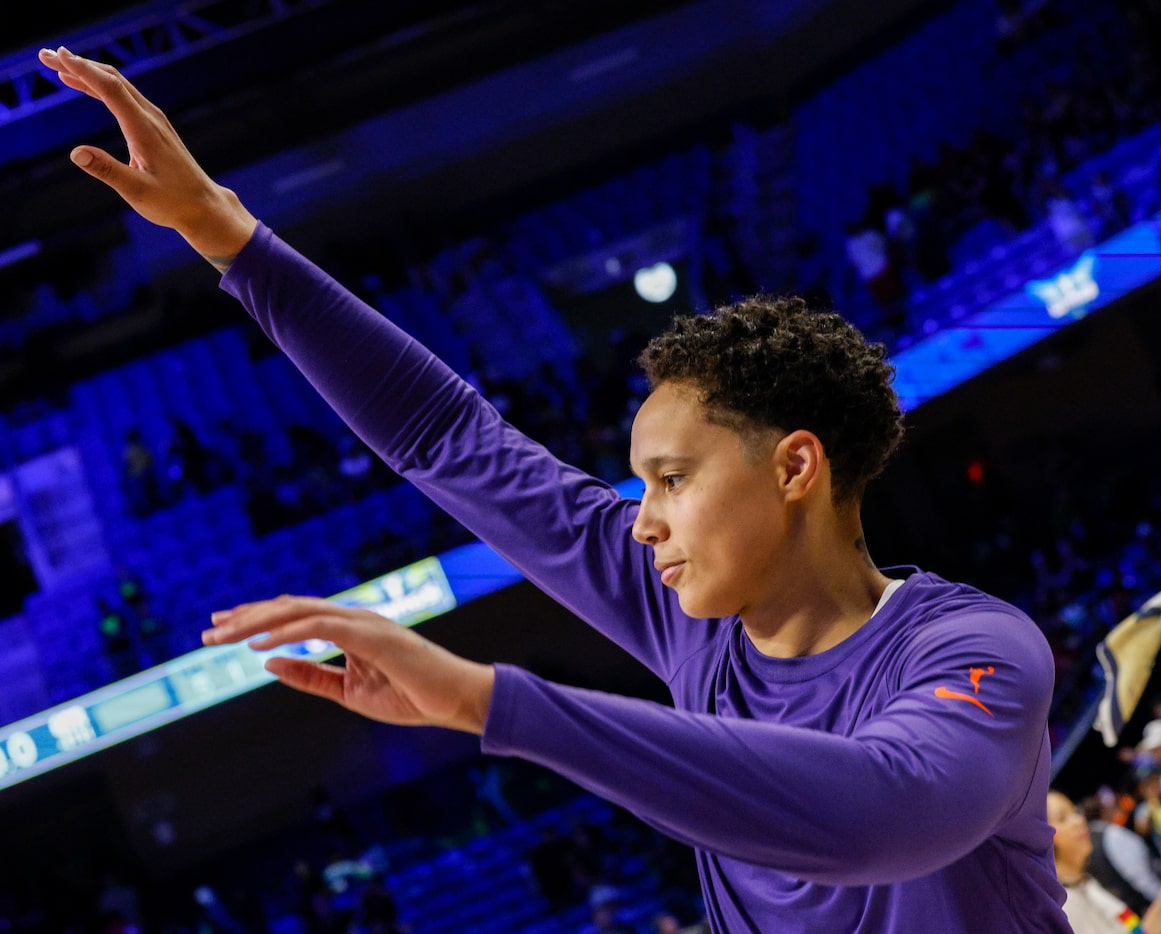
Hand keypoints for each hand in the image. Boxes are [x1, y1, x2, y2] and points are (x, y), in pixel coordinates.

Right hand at [38, 46, 257, 267]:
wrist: (204, 206)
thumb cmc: (173, 202)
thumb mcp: (138, 192)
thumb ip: (107, 171)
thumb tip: (76, 153)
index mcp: (144, 130)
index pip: (110, 89)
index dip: (84, 70)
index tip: (58, 55)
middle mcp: (151, 118)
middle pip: (112, 79)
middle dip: (79, 64)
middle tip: (45, 55)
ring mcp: (154, 121)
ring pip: (118, 86)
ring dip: (88, 73)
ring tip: (56, 65)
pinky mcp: (154, 127)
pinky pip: (124, 98)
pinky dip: (101, 87)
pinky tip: (83, 87)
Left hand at [203, 595, 495, 733]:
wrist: (455, 701)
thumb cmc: (411, 697)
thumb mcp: (349, 692)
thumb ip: (311, 676)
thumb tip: (269, 665)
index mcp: (348, 629)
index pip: (294, 615)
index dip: (257, 620)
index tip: (223, 629)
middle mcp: (352, 617)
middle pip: (289, 607)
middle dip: (246, 616)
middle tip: (208, 630)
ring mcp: (362, 621)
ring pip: (298, 610)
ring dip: (257, 621)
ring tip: (222, 635)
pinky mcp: (370, 633)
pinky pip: (319, 626)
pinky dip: (286, 632)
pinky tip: (258, 646)